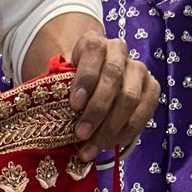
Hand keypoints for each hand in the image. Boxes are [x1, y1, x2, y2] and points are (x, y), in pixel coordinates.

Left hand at [26, 13, 160, 162]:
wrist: (96, 81)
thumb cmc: (73, 86)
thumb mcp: (61, 83)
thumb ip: (57, 93)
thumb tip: (39, 118)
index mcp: (93, 43)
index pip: (93, 54)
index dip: (85, 79)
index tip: (73, 105)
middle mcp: (119, 51)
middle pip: (113, 78)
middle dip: (96, 110)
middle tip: (80, 135)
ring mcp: (138, 68)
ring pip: (130, 97)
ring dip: (110, 127)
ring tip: (92, 148)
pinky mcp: (151, 87)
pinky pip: (145, 110)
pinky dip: (128, 130)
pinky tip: (111, 144)